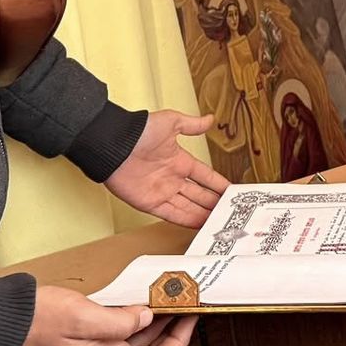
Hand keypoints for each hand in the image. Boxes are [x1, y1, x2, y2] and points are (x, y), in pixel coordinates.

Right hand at [14, 284, 196, 345]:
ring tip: (164, 298)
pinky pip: (112, 333)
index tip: (190, 316)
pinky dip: (129, 318)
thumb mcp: (82, 316)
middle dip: (168, 329)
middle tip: (183, 302)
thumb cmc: (35, 320)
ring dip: (150, 323)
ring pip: (130, 342)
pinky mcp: (76, 341)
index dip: (178, 342)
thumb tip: (145, 319)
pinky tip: (133, 301)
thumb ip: (118, 321)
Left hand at [105, 110, 229, 227]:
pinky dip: (187, 220)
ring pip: (189, 207)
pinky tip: (200, 226)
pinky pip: (173, 214)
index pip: (205, 175)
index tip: (232, 191)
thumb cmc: (138, 131)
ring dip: (204, 215)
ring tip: (220, 223)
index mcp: (180, 160)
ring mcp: (162, 192)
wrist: (113, 145)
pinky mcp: (150, 203)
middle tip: (231, 211)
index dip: (219, 184)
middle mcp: (172, 178)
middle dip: (214, 203)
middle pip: (199, 194)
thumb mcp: (170, 121)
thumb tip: (210, 119)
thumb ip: (192, 124)